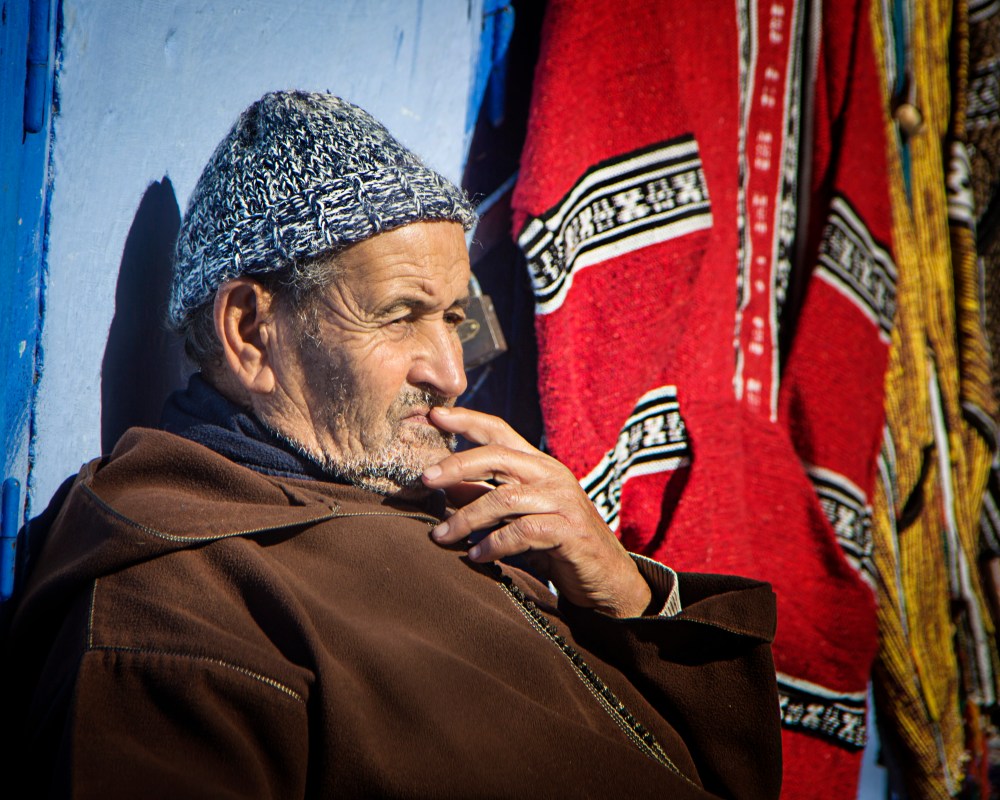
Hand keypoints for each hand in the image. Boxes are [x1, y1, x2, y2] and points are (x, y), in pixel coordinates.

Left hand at [422, 406, 651, 617]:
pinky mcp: (569, 531)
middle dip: (457, 464)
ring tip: (440, 535)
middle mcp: (551, 475)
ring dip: (466, 517)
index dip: (466, 420)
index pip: (499, 430)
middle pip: (497, 456)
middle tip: (424, 478)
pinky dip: (494, 545)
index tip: (434, 415)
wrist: (607, 578)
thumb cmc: (557, 543)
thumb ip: (486, 496)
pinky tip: (476, 556)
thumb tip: (444, 485)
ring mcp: (563, 501)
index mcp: (537, 464)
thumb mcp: (518, 514)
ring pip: (504, 498)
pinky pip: (522, 532)